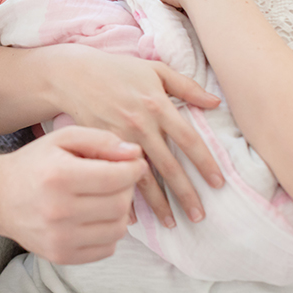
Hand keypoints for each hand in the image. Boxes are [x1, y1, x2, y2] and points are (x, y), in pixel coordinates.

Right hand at [0, 126, 146, 263]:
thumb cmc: (35, 164)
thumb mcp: (63, 139)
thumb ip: (101, 140)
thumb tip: (135, 153)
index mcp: (60, 176)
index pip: (116, 177)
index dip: (134, 169)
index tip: (136, 164)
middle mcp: (59, 210)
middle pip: (120, 204)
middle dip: (128, 189)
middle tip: (119, 179)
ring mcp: (60, 237)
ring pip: (118, 229)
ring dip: (121, 211)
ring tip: (107, 197)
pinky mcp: (61, 256)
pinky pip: (107, 249)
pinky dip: (109, 232)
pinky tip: (96, 216)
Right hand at [54, 46, 223, 230]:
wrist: (74, 74)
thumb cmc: (118, 69)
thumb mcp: (155, 70)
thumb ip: (186, 86)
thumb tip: (216, 102)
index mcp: (157, 104)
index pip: (188, 140)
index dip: (205, 163)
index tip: (218, 184)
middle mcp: (140, 124)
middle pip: (169, 166)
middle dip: (186, 194)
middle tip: (200, 216)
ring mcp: (119, 138)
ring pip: (142, 177)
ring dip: (159, 203)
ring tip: (171, 224)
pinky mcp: (100, 146)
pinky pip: (115, 177)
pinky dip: (123, 198)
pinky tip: (133, 218)